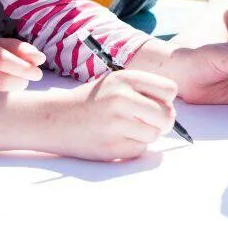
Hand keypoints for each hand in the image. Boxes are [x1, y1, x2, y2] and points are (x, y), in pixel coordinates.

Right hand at [52, 70, 177, 160]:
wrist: (55, 119)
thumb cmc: (92, 101)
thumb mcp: (116, 82)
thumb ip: (144, 91)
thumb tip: (172, 111)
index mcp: (125, 78)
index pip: (169, 90)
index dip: (166, 99)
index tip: (156, 104)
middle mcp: (121, 99)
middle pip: (167, 115)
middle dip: (163, 121)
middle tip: (151, 122)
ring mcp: (115, 124)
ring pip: (154, 134)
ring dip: (146, 134)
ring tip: (128, 129)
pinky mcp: (110, 147)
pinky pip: (140, 149)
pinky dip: (133, 147)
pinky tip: (117, 138)